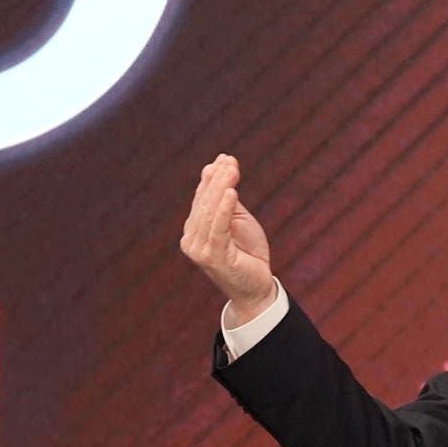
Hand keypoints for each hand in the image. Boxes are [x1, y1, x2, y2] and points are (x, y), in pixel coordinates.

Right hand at [181, 154, 276, 314]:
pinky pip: (218, 228)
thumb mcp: (237, 220)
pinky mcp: (212, 257)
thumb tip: (215, 168)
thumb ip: (226, 199)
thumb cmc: (247, 254)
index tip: (225, 158)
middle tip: (231, 161)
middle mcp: (191, 239)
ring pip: (210, 212)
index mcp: (194, 230)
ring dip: (221, 188)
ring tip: (232, 169)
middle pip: (204, 202)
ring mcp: (199, 249)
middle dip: (218, 179)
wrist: (256, 288)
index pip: (202, 198)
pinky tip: (231, 192)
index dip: (212, 177)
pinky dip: (224, 209)